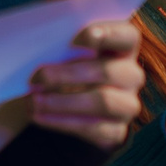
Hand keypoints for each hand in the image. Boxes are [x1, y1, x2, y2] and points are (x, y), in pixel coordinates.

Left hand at [26, 19, 145, 149]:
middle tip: (36, 77)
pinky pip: (93, 129)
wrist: (68, 104)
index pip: (127, 36)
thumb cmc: (65, 64)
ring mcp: (127, 105)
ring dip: (63, 102)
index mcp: (124, 47)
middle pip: (108, 72)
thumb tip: (37, 40)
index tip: (76, 39)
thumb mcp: (66, 49)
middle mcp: (131, 75)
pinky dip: (61, 122)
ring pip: (103, 102)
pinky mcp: (116, 131)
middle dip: (68, 75)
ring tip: (33, 101)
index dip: (107, 35)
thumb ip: (60, 41)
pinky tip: (39, 116)